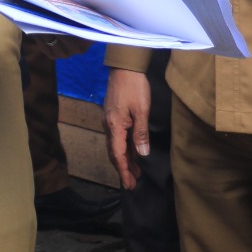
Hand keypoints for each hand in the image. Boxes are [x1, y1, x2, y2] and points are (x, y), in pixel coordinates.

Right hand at [104, 68, 151, 189]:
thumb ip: (141, 133)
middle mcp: (109, 125)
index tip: (129, 184)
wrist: (124, 67)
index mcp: (115, 126)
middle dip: (123, 169)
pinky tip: (133, 153)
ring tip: (135, 172)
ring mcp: (110, 120)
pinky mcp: (114, 116)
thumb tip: (142, 154)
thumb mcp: (141, 110)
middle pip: (114, 153)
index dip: (124, 171)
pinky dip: (125, 148)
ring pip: (116, 146)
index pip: (118, 155)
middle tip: (132, 183)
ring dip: (125, 159)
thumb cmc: (134, 86)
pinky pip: (118, 137)